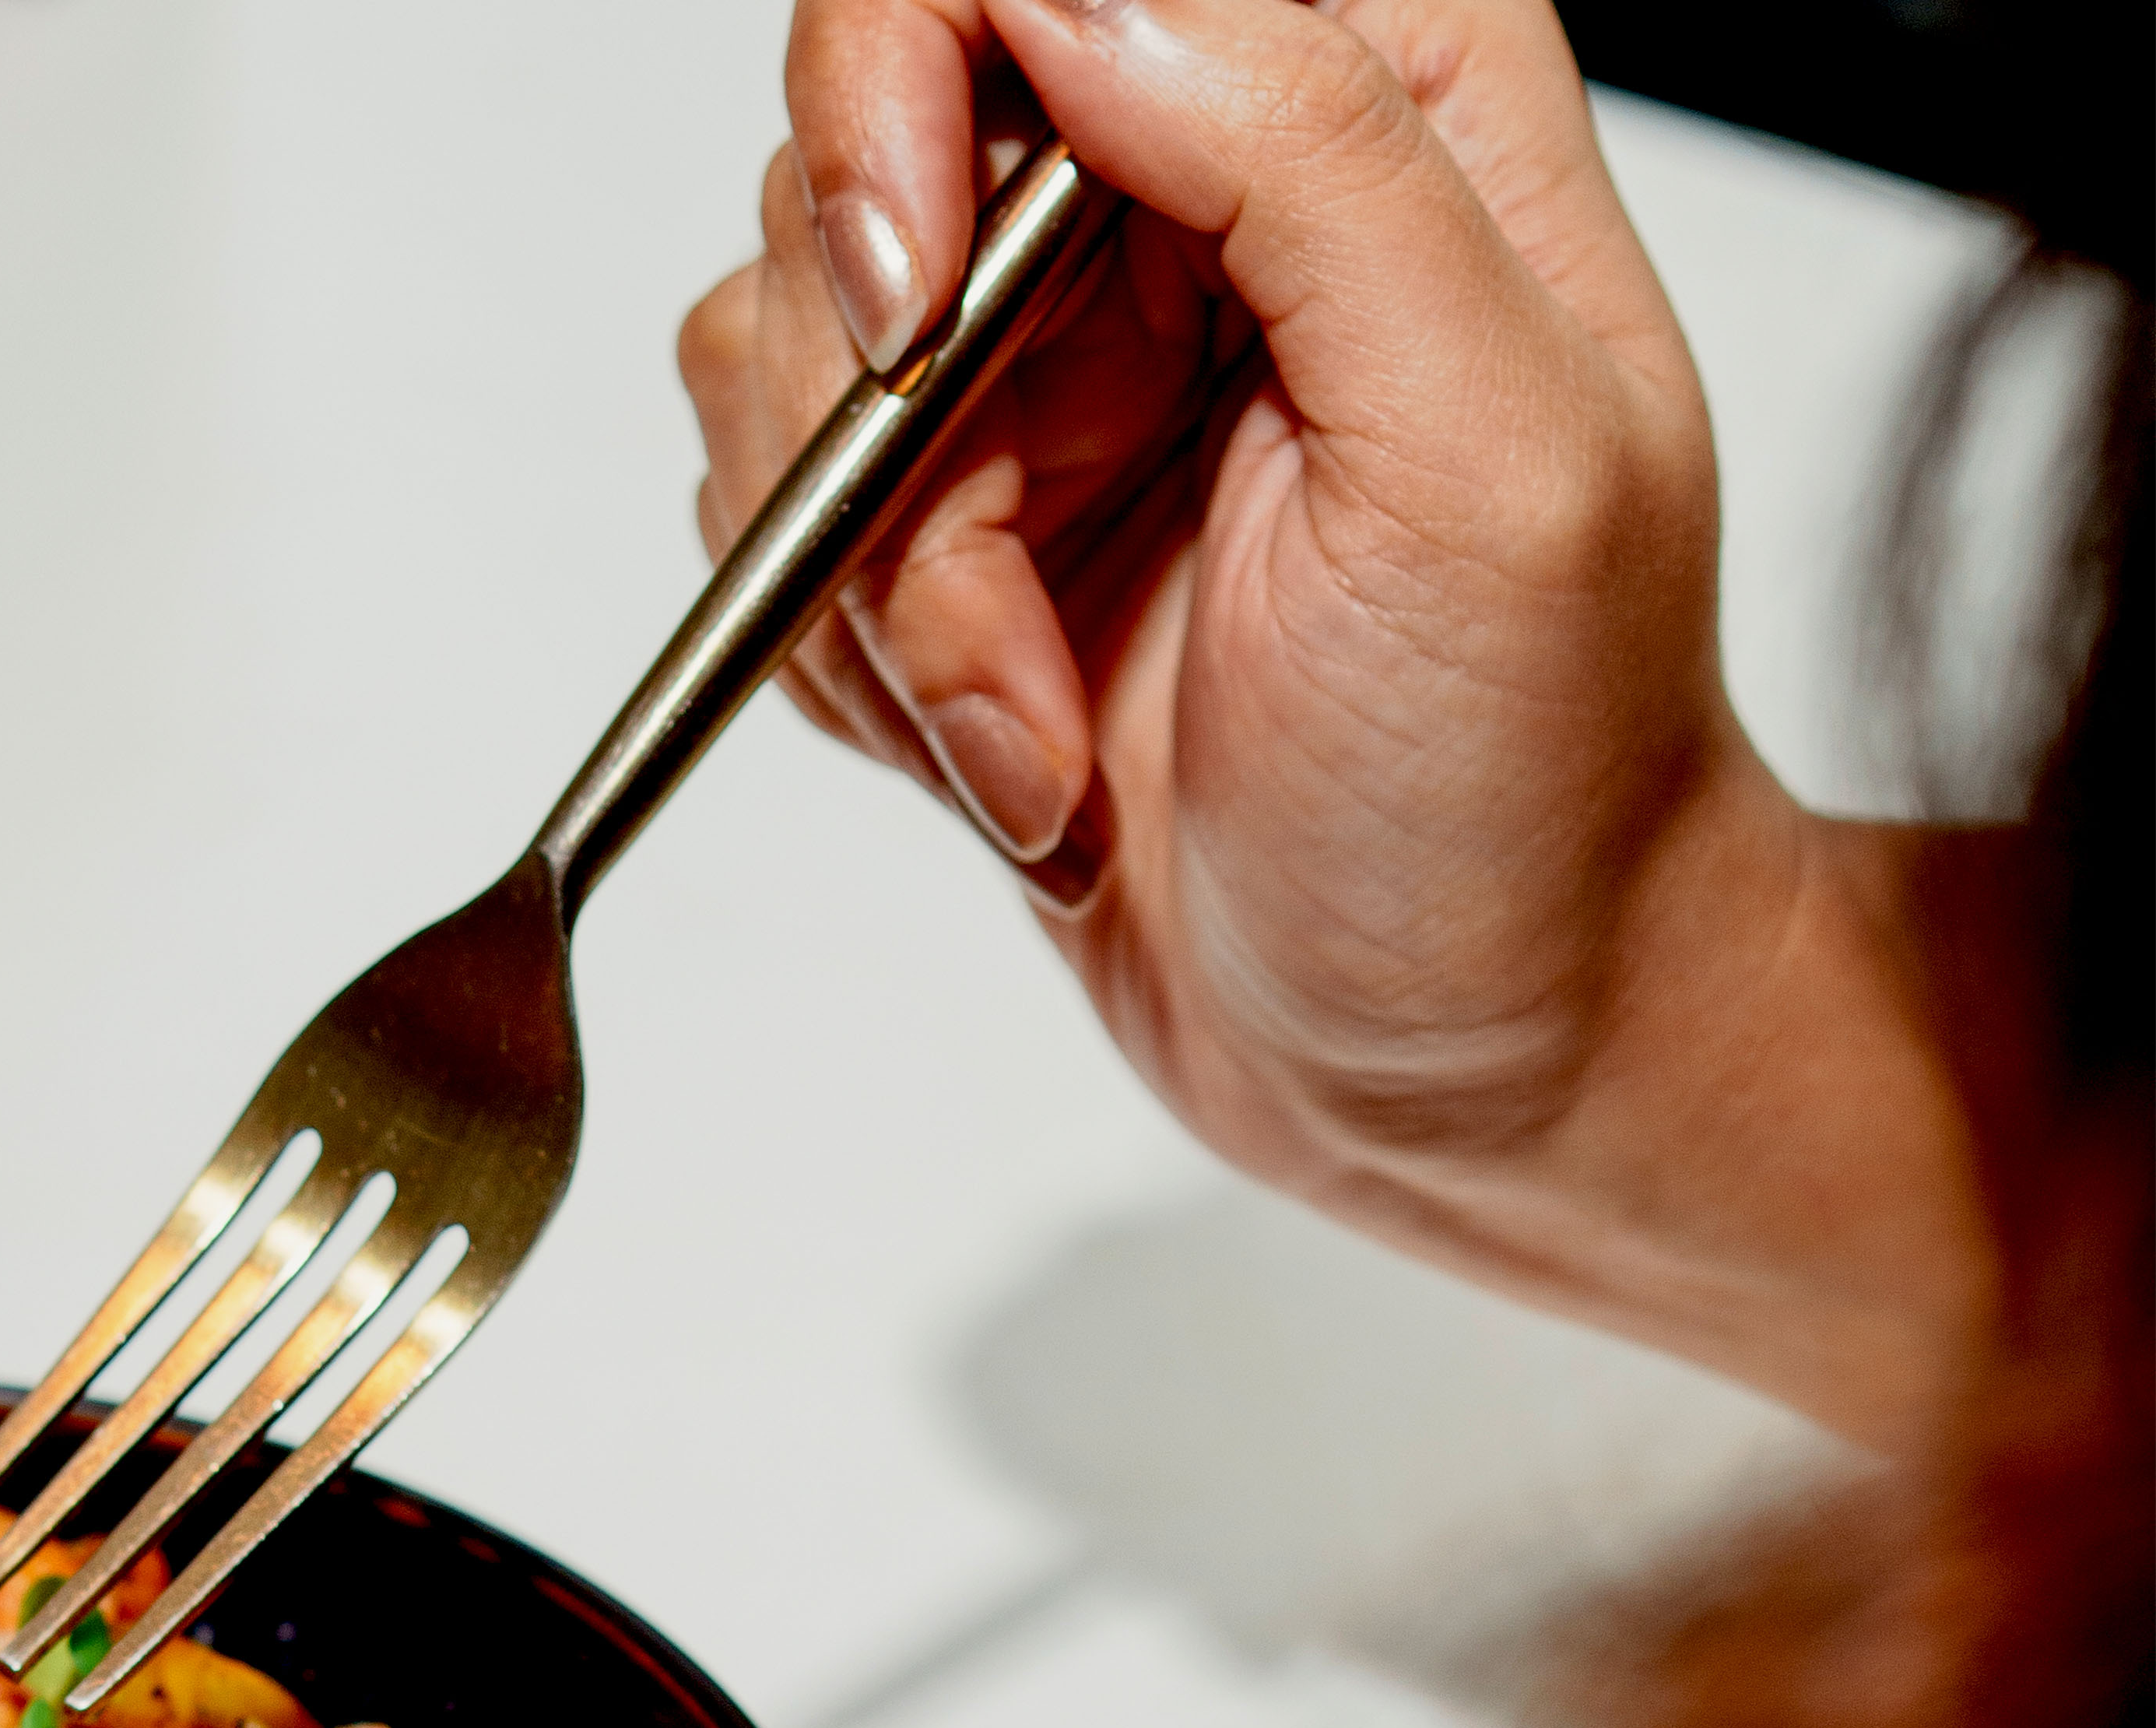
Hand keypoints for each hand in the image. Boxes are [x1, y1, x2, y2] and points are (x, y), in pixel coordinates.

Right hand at [682, 0, 1991, 1448]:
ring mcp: (1055, 372)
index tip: (907, 311)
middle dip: (885, 439)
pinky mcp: (957, 535)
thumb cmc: (1526, 792)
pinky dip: (856, 677)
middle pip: (858, 159)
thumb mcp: (1488, 456)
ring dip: (881, 602)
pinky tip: (1012, 756)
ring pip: (779, 362)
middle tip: (995, 617)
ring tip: (1041, 731)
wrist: (1464, 1061)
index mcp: (1369, 95)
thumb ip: (1309, 162)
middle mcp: (1188, 194)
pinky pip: (770, 534)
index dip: (902, 90)